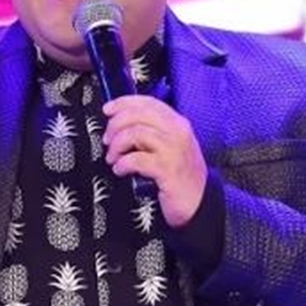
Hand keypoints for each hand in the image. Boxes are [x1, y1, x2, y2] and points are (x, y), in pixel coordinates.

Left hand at [102, 96, 207, 227]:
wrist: (198, 203)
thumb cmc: (180, 175)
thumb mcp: (170, 146)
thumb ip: (152, 132)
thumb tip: (121, 122)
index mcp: (177, 123)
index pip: (148, 102)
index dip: (124, 103)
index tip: (107, 110)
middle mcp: (178, 132)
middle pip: (138, 115)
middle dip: (115, 125)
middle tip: (108, 140)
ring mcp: (174, 150)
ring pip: (135, 133)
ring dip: (117, 145)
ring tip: (113, 158)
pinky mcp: (167, 169)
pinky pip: (137, 159)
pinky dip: (123, 163)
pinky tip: (120, 170)